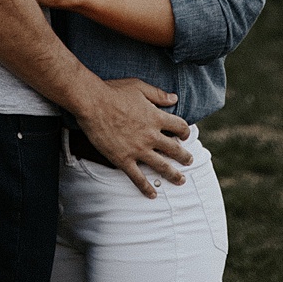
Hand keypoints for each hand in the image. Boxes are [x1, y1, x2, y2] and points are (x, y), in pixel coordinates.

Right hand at [77, 77, 191, 199]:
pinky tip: (152, 194)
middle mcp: (150, 135)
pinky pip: (138, 178)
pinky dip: (146, 188)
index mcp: (155, 117)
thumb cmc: (114, 91)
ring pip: (161, 166)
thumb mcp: (139, 87)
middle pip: (174, 149)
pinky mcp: (124, 159)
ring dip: (173, 174)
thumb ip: (158, 94)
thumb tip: (175, 98)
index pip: (179, 126)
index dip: (184, 131)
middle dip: (184, 156)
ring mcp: (138, 149)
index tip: (185, 135)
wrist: (92, 103)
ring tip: (180, 180)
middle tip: (190, 161)